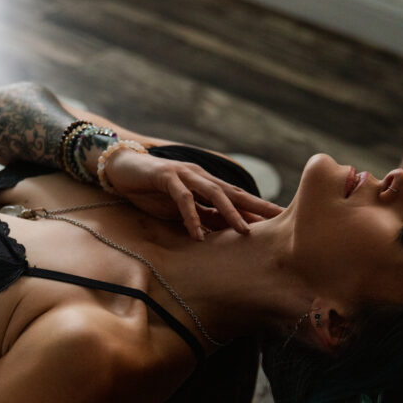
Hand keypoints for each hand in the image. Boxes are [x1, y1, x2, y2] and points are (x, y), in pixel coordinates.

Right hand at [104, 150, 282, 238]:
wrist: (120, 167)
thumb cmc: (150, 190)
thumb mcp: (179, 208)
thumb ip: (201, 215)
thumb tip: (224, 232)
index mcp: (206, 183)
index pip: (238, 197)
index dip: (259, 208)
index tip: (281, 221)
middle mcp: (200, 176)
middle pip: (234, 193)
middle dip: (258, 207)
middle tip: (280, 220)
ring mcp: (184, 174)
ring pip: (213, 193)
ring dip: (230, 213)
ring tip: (244, 232)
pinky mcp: (166, 177)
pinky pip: (183, 199)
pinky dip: (192, 216)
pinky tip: (198, 234)